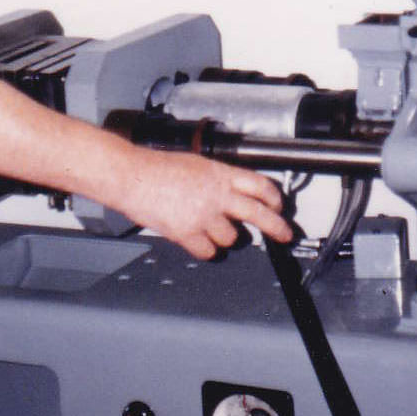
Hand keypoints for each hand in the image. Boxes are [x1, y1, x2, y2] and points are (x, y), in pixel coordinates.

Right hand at [116, 151, 291, 259]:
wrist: (132, 177)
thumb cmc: (157, 168)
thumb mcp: (196, 164)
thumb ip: (218, 179)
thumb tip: (233, 192)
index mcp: (220, 174)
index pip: (260, 185)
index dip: (274, 198)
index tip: (277, 207)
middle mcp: (217, 195)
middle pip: (259, 214)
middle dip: (277, 227)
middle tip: (285, 234)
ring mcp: (204, 216)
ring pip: (231, 238)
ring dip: (225, 237)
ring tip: (210, 228)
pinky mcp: (188, 233)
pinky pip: (208, 251)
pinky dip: (205, 249)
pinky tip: (198, 240)